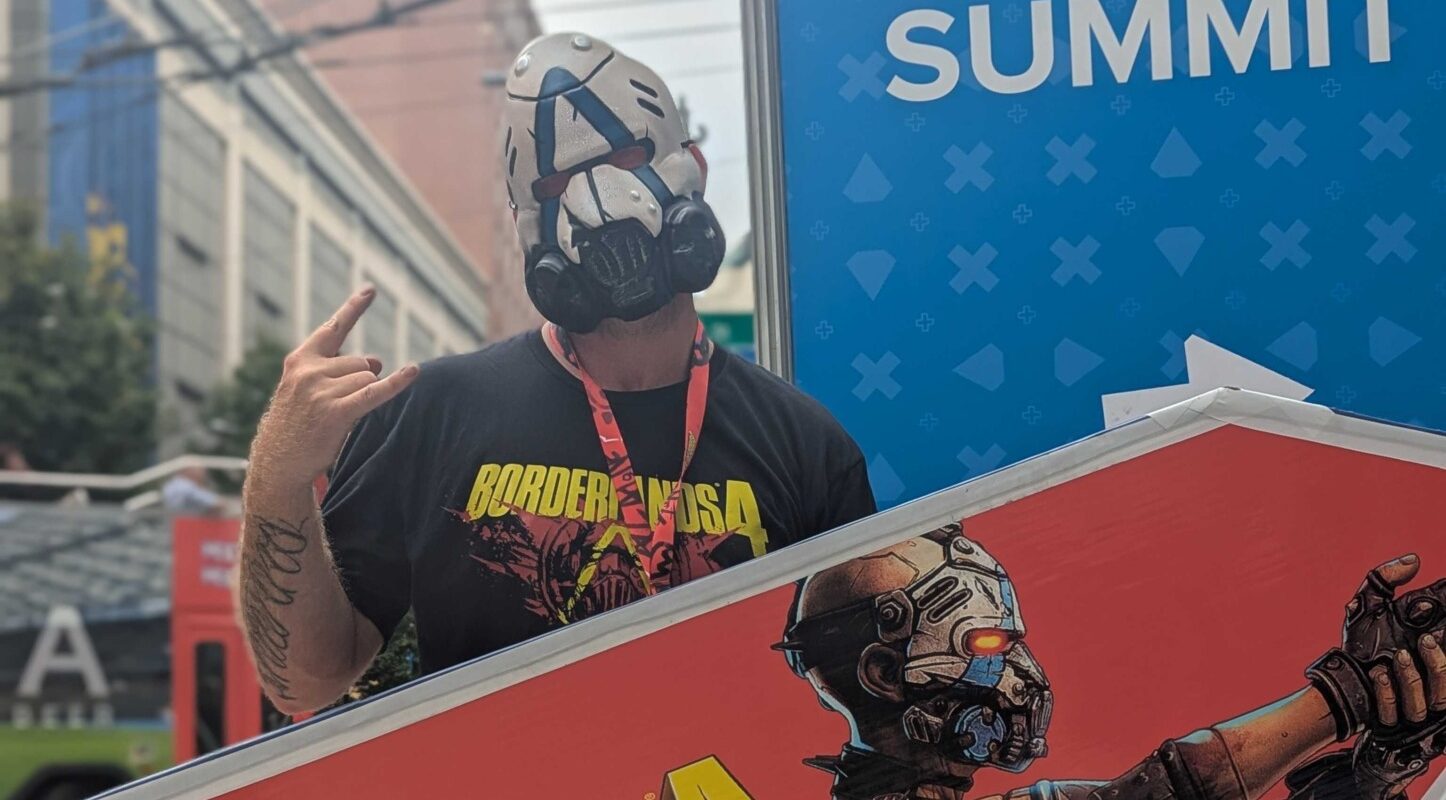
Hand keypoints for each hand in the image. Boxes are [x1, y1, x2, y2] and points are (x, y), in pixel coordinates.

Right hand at [249, 287, 418, 486]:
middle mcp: (309, 371)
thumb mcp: (308, 389)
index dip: (353, 308)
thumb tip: (376, 361)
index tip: (371, 290)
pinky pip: (374, 392)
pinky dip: (396, 383)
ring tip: (337, 417)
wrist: (279, 463)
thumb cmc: (297, 424)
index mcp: (301, 360)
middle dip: (360, 381)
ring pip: (367, 379)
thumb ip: (338, 369)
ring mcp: (321, 391)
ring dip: (362, 397)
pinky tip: (414, 372)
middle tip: (338, 406)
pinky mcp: (336, 412)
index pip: (333, 328)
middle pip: (360, 363)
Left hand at [1348, 556, 1445, 733]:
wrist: (1338, 679)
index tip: (1435, 630)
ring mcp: (1414, 703)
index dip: (1445, 641)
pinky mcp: (1394, 719)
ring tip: (1398, 657)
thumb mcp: (1367, 605)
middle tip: (1426, 639)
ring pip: (1432, 701)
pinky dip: (1388, 694)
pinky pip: (1397, 713)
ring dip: (1415, 678)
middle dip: (1441, 663)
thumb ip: (1384, 579)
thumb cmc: (1359, 642)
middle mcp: (1427, 680)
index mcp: (1430, 654)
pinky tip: (1377, 675)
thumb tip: (1414, 560)